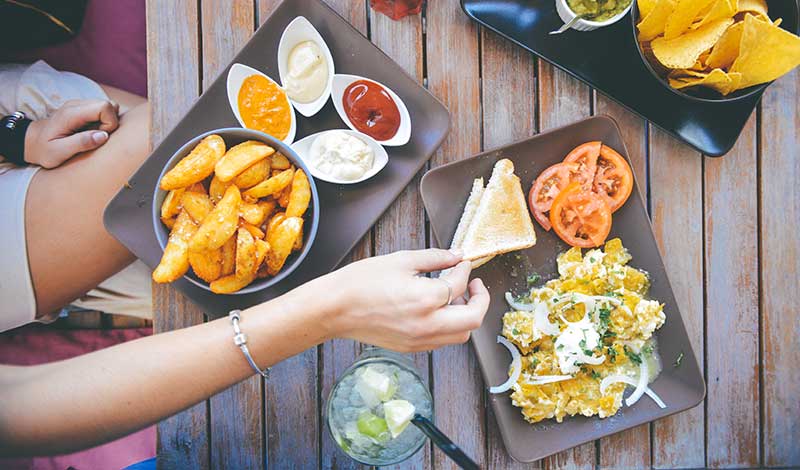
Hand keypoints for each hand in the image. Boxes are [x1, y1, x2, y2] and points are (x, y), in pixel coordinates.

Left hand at [24, 99, 119, 168]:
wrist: (31, 142)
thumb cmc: (44, 150)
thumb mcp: (59, 152)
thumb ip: (81, 143)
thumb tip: (104, 135)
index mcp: (72, 113)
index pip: (104, 106)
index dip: (110, 123)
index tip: (100, 137)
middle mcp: (77, 105)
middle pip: (110, 104)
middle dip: (111, 123)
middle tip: (97, 137)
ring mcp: (80, 105)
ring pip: (109, 106)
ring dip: (108, 122)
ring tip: (93, 135)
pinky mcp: (82, 109)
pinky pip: (103, 111)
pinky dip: (104, 122)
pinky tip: (92, 132)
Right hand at [313, 249, 490, 351]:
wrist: (334, 308)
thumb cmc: (361, 282)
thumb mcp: (401, 260)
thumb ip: (435, 258)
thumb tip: (456, 256)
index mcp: (426, 299)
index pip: (459, 284)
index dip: (464, 269)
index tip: (462, 262)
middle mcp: (427, 325)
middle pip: (473, 319)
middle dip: (480, 299)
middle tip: (475, 285)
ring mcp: (419, 340)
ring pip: (461, 335)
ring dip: (466, 316)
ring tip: (456, 298)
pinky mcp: (411, 348)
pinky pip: (442, 341)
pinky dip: (449, 326)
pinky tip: (438, 310)